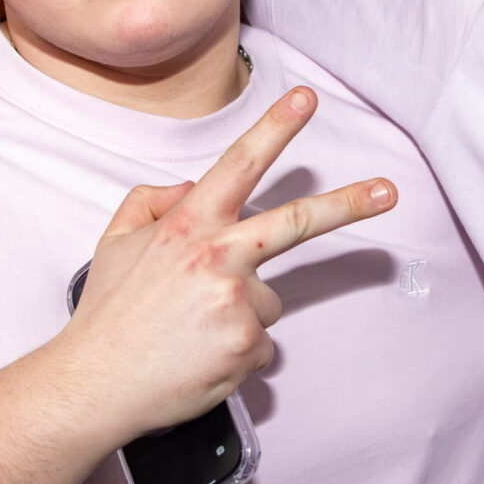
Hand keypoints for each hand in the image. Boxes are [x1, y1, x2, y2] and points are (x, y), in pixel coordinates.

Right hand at [54, 87, 395, 433]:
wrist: (95, 384)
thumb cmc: (108, 316)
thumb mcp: (115, 241)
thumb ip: (153, 201)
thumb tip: (191, 186)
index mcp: (187, 225)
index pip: (239, 165)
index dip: (274, 128)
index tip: (306, 100)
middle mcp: (217, 256)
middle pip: (296, 222)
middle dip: (348, 203)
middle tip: (388, 190)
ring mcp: (235, 302)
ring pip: (267, 300)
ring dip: (240, 314)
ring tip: (192, 331)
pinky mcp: (247, 345)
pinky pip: (259, 343)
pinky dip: (236, 352)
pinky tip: (199, 356)